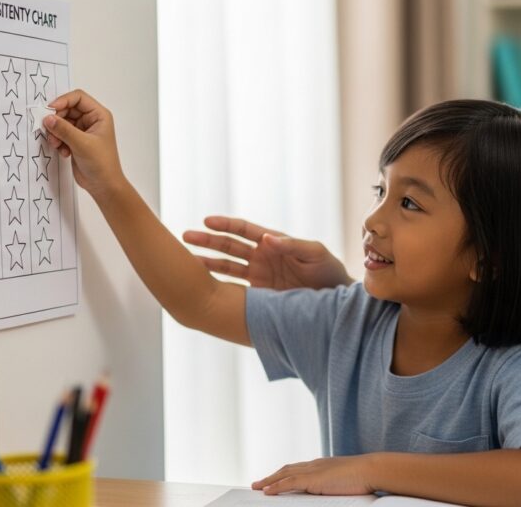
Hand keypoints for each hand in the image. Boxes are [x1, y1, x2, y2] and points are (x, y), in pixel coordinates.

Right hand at [43, 89, 126, 199]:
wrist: (103, 185)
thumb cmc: (101, 163)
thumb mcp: (81, 144)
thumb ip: (64, 129)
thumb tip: (47, 118)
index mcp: (99, 115)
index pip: (78, 98)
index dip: (63, 101)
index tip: (50, 110)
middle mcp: (91, 120)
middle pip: (67, 109)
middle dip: (57, 121)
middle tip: (50, 132)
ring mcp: (83, 131)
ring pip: (62, 123)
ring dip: (56, 133)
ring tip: (57, 145)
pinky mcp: (76, 141)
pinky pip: (61, 134)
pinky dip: (59, 141)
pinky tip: (63, 152)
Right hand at [182, 216, 352, 289]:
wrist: (335, 300)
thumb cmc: (329, 271)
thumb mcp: (314, 254)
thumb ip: (292, 245)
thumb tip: (267, 238)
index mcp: (273, 242)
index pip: (244, 230)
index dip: (225, 225)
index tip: (206, 221)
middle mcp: (262, 256)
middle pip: (229, 246)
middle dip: (208, 240)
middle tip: (185, 236)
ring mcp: (258, 276)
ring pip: (227, 266)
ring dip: (208, 262)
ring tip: (187, 260)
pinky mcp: (259, 295)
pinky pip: (235, 289)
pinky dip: (219, 286)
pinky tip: (204, 285)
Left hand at [252, 455, 376, 495]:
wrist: (372, 470)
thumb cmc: (365, 477)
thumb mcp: (347, 480)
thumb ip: (336, 484)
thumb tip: (333, 490)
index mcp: (323, 465)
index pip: (298, 468)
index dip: (285, 473)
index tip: (276, 479)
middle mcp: (315, 465)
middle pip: (287, 469)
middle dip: (272, 476)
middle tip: (259, 483)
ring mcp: (313, 470)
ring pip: (284, 474)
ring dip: (269, 481)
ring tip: (257, 487)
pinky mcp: (313, 479)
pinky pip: (289, 482)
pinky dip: (276, 486)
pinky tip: (267, 491)